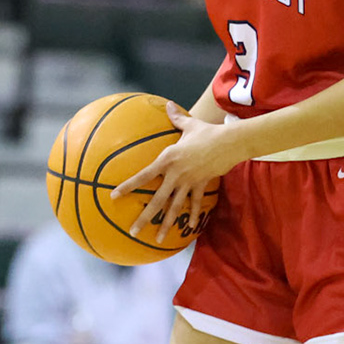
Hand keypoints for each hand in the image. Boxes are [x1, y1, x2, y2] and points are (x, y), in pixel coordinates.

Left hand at [112, 103, 234, 243]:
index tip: (114, 196)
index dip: (128, 186)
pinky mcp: (202, 185)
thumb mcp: (189, 124)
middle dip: (144, 217)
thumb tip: (168, 104)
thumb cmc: (207, 132)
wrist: (229, 143)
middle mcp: (175, 174)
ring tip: (157, 239)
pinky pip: (195, 204)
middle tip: (132, 231)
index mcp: (167, 159)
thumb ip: (176, 118)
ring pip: (174, 207)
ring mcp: (189, 182)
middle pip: (157, 199)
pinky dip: (192, 216)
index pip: (143, 175)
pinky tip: (188, 228)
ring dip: (165, 223)